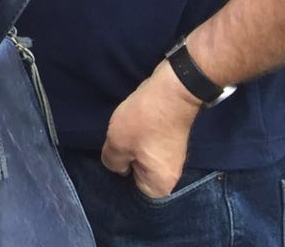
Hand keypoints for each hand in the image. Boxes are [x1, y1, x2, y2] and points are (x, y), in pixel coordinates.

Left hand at [100, 60, 203, 196]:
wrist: (172, 92)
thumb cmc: (144, 122)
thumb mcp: (118, 144)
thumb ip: (113, 162)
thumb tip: (119, 167)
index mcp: (161, 183)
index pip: (135, 192)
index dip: (120, 177)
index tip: (112, 161)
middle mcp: (171, 175)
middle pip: (139, 175)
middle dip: (125, 161)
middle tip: (112, 146)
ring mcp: (172, 157)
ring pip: (142, 158)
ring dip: (130, 146)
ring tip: (120, 134)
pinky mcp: (170, 140)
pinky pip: (148, 145)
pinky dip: (138, 137)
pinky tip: (129, 126)